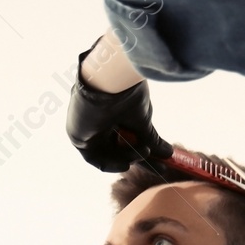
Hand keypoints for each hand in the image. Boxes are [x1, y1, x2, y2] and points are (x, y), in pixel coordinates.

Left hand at [66, 38, 171, 172]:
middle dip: (138, 158)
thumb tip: (168, 153)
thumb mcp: (143, 119)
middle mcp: (98, 118)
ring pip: (109, 153)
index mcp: (113, 110)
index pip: (128, 136)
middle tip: (159, 167)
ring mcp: (86, 126)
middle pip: (118, 147)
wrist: (109, 77)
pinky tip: (125, 165)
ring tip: (144, 151)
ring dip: (128, 157)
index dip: (144, 150)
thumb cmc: (126, 90)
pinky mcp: (76, 134)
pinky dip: (110, 164)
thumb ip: (152, 139)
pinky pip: (93, 158)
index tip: (162, 161)